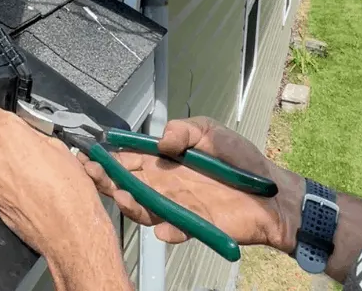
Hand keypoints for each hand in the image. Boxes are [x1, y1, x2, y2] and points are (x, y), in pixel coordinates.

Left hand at [0, 107, 131, 290]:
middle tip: (29, 148)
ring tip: (33, 172)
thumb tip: (31, 135)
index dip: (6, 119)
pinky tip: (30, 190)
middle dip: (6, 139)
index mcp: (10, 138)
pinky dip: (8, 183)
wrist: (70, 232)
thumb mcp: (62, 150)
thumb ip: (37, 137)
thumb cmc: (71, 193)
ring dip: (7, 162)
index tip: (16, 124)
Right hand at [79, 117, 302, 252]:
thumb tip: (162, 141)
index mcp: (163, 161)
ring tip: (122, 195)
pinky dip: (168, 231)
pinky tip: (166, 228)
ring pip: (141, 208)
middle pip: (125, 184)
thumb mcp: (211, 131)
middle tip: (92, 173)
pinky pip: (173, 231)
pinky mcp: (191, 226)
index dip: (108, 157)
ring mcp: (175, 206)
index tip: (90, 154)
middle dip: (105, 179)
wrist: (271, 193)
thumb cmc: (241, 160)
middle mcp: (163, 184)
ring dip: (128, 204)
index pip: (128, 159)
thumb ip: (184, 129)